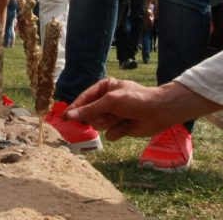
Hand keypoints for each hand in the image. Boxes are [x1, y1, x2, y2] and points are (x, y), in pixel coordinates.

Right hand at [64, 79, 220, 140]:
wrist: (158, 111)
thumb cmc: (136, 99)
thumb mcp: (111, 101)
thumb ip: (89, 110)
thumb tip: (69, 115)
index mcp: (104, 88)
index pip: (84, 99)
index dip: (75, 109)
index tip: (64, 119)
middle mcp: (107, 101)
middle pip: (90, 115)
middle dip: (99, 116)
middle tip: (109, 115)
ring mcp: (113, 115)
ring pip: (99, 125)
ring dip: (111, 123)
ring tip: (123, 117)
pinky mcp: (120, 127)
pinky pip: (110, 135)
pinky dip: (119, 130)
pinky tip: (129, 125)